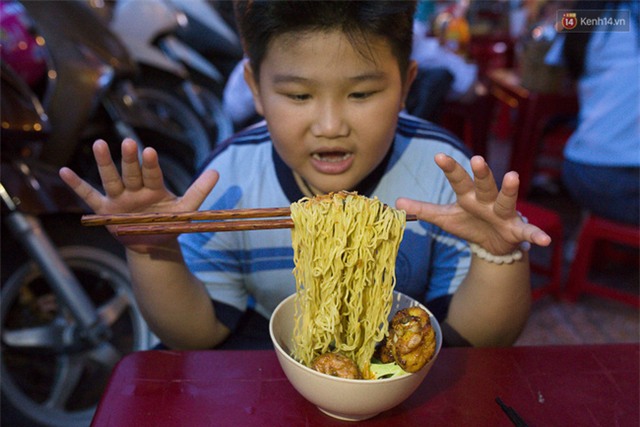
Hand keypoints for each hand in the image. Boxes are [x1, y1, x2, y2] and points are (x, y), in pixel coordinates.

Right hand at [59, 138, 217, 251]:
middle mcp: (135, 190)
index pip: (152, 174)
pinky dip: (77, 185)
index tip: (149, 151)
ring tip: (98, 144)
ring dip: (104, 164)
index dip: (150, 165)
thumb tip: (217, 171)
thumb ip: (200, 190)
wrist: (154, 243)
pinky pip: (89, 196)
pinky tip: (64, 171)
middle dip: (129, 160)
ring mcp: (119, 199)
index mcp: (154, 187)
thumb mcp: (186, 208)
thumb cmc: (169, 221)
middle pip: (131, 173)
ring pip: (111, 179)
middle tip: (127, 142)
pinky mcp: (105, 210)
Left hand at [396, 153, 550, 254]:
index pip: (458, 180)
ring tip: (512, 175)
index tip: (438, 157)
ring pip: (506, 199)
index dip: (449, 169)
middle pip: (483, 184)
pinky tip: (545, 240)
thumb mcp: (445, 218)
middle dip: (481, 173)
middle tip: (477, 159)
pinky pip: (528, 231)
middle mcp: (487, 200)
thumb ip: (423, 209)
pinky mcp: (517, 230)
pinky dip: (537, 234)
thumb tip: (396, 202)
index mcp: (468, 196)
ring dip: (509, 189)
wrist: (493, 244)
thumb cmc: (469, 223)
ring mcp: (504, 213)